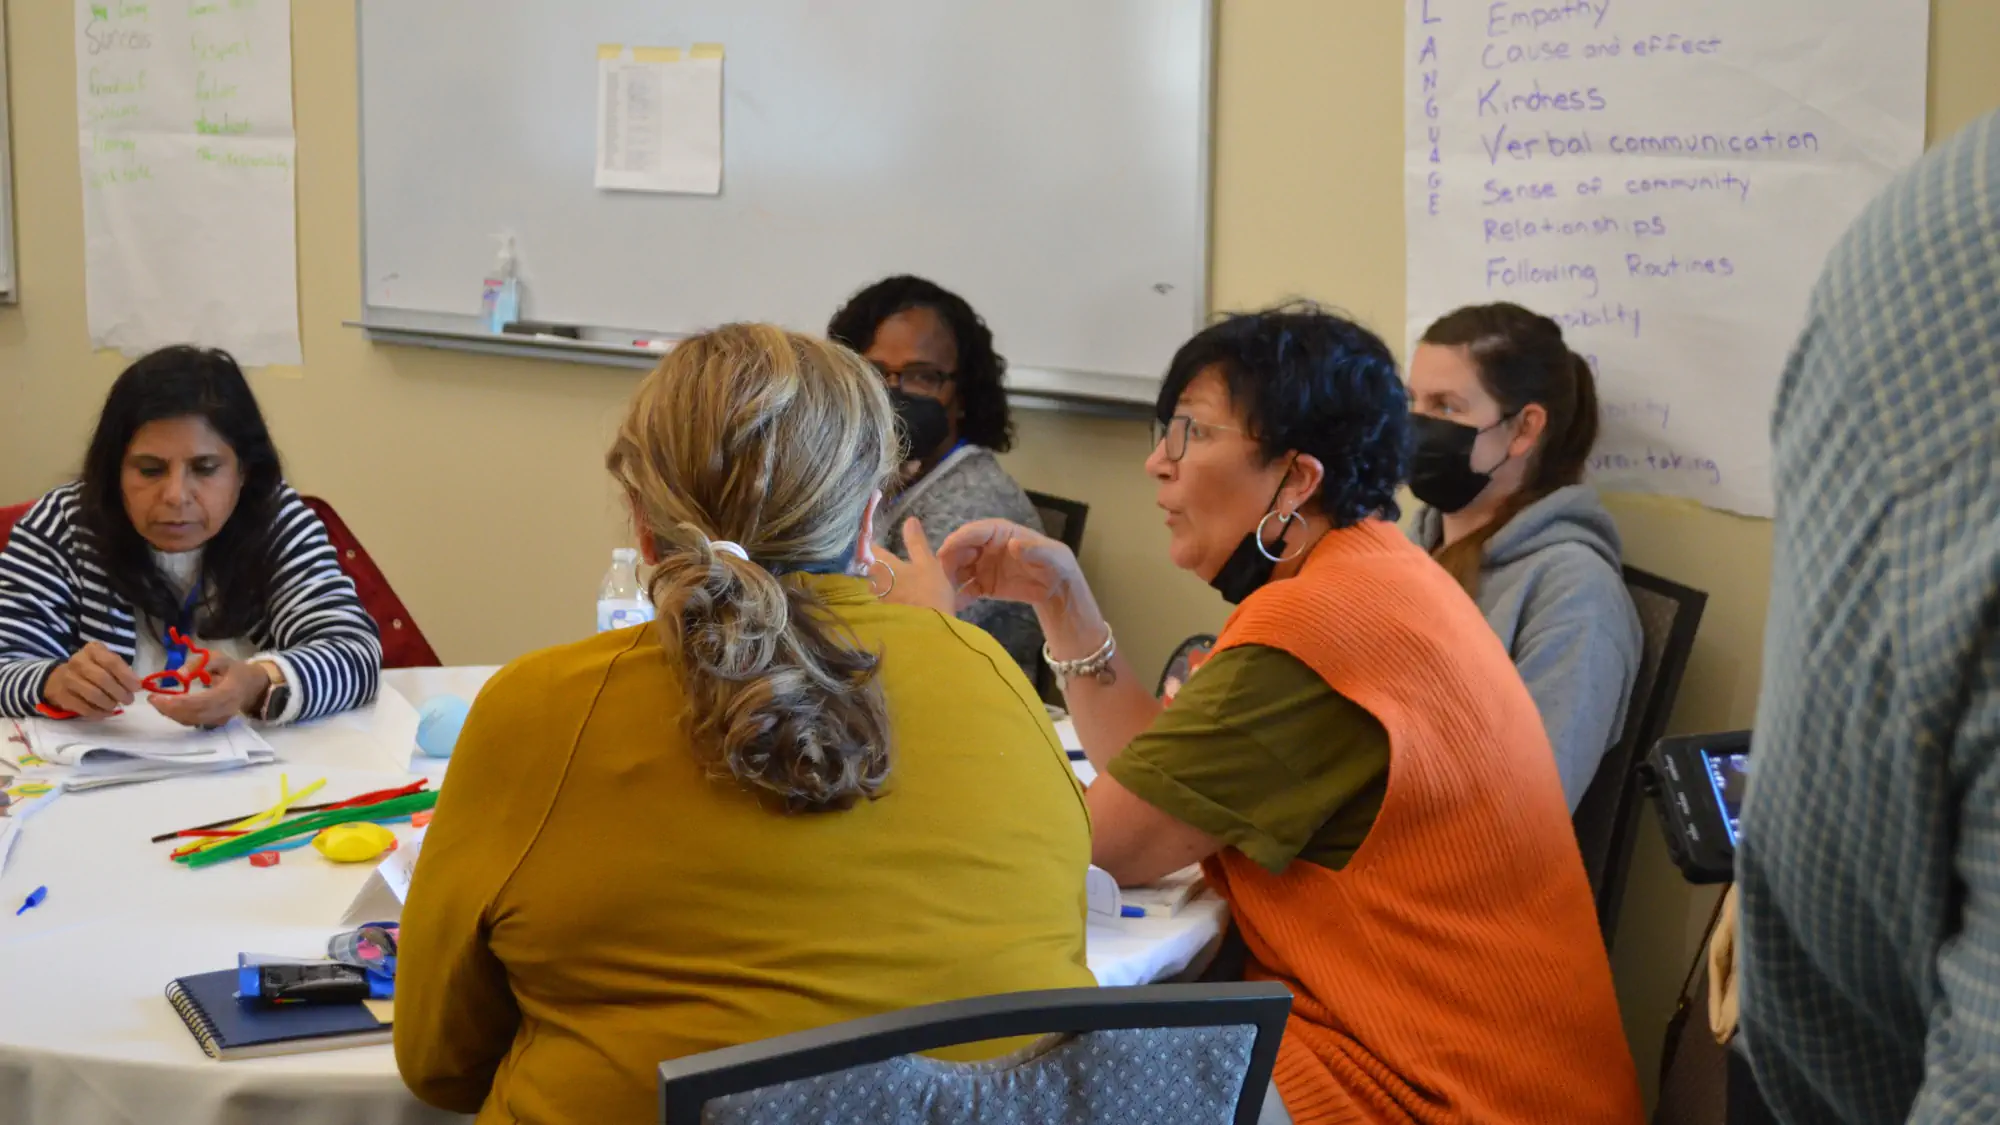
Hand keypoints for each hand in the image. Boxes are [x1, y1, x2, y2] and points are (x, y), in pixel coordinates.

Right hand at [43, 642, 142, 719]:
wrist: (62, 677)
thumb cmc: (94, 669)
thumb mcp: (107, 663)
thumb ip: (122, 671)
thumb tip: (136, 686)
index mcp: (93, 650)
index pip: (112, 662)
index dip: (126, 676)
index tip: (136, 688)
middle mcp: (78, 661)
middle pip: (103, 679)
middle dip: (119, 692)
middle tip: (128, 700)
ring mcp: (67, 678)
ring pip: (93, 694)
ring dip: (109, 703)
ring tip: (115, 705)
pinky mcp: (61, 695)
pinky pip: (84, 707)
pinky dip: (98, 713)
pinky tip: (106, 712)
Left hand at [150, 654, 269, 728]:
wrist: (252, 686)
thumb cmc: (234, 670)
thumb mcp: (219, 658)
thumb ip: (199, 663)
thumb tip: (178, 675)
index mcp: (229, 693)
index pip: (202, 702)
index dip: (179, 702)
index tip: (159, 696)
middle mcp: (225, 710)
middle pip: (194, 715)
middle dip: (170, 709)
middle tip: (152, 699)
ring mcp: (220, 719)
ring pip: (191, 721)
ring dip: (171, 713)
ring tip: (156, 701)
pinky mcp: (214, 723)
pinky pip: (193, 722)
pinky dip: (177, 716)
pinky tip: (167, 707)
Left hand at [876, 518, 962, 614]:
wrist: (928, 635)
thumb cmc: (929, 594)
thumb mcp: (928, 565)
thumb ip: (917, 543)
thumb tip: (909, 520)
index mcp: (884, 566)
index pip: (870, 549)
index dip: (870, 543)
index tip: (873, 540)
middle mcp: (873, 583)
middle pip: (868, 571)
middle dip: (873, 567)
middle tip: (885, 565)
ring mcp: (875, 603)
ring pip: (873, 589)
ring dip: (878, 586)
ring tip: (893, 586)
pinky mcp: (880, 620)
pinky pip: (878, 606)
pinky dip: (883, 603)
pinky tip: (895, 606)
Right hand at [934, 519, 1079, 609]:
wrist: (1057, 587)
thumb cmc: (1054, 562)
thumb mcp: (1049, 554)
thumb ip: (1033, 549)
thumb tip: (1014, 544)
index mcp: (999, 532)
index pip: (974, 532)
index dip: (959, 539)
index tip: (944, 550)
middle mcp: (985, 547)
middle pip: (960, 551)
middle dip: (947, 561)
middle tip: (936, 576)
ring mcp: (981, 566)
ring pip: (958, 570)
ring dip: (947, 580)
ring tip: (939, 593)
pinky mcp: (983, 586)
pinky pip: (966, 591)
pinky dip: (957, 598)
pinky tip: (950, 607)